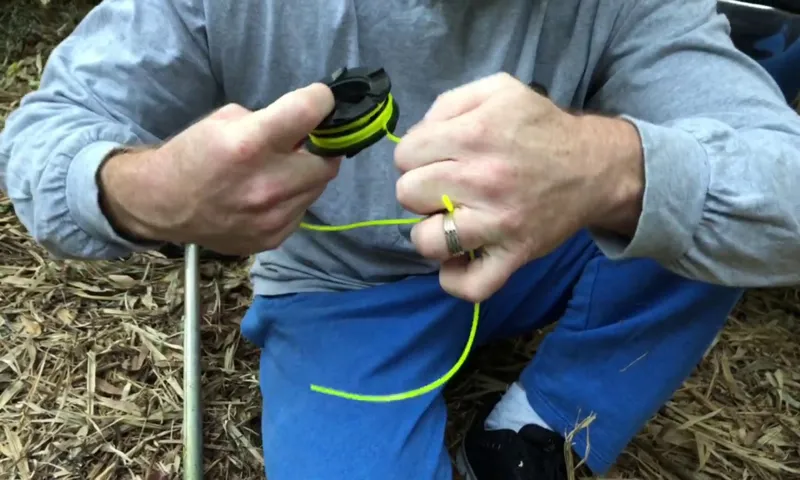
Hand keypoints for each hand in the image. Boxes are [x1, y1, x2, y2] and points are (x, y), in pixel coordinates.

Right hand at [99, 83, 340, 254]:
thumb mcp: (225, 120)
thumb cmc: (193, 154)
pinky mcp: (273, 238)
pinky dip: (293, 198)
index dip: (320, 100)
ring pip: (318, 188)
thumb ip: (270, 120)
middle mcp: (267, 184)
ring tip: (281, 170)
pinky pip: (301, 210)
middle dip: (320, 148)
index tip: (319, 100)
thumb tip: (305, 127)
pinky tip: (270, 195)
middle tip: (303, 144)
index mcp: (250, 143)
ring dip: (306, 174)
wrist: (163, 204)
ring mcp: (273, 217)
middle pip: (328, 160)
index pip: (310, 111)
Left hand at [394, 73, 643, 301]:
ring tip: (451, 220)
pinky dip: (456, 279)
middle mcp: (484, 178)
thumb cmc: (540, 128)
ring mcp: (499, 222)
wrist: (595, 167)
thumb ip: (449, 103)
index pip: (404, 155)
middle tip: (447, 187)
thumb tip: (418, 136)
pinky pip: (470, 285)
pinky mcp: (515, 254)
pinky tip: (458, 259)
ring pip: (426, 241)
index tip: (438, 160)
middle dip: (421, 189)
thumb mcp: (498, 90)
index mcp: (475, 133)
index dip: (416, 156)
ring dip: (432, 232)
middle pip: (408, 194)